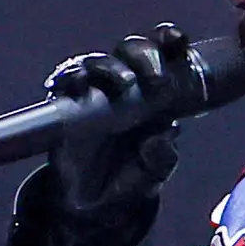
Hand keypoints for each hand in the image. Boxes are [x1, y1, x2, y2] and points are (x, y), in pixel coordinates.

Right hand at [42, 22, 194, 221]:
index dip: (170, 41)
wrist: (91, 204)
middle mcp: (124, 85)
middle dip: (145, 55)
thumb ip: (162, 158)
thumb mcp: (152, 175)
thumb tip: (162, 135)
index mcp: (153, 93)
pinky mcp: (66, 102)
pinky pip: (66, 81)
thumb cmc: (127, 179)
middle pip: (132, 50)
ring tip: (126, 85)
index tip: (178, 41)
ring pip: (100, 61)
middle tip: (158, 80)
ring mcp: (94, 91)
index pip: (163, 55)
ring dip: (112, 67)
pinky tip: (78, 86)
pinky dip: (71, 78)